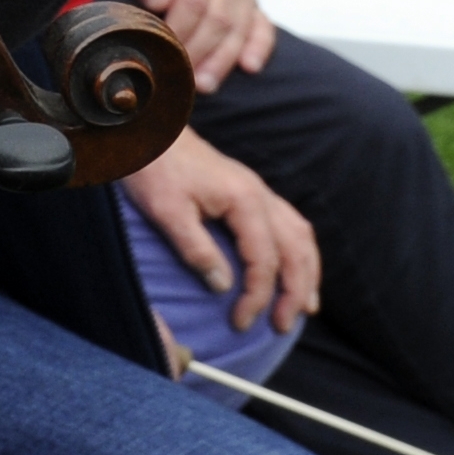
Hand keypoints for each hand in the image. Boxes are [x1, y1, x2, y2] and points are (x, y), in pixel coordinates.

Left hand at [117, 0, 273, 80]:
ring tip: (205, 85)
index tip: (163, 54)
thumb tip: (158, 0)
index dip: (179, 32)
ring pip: (239, 29)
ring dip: (222, 60)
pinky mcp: (252, 5)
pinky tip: (250, 67)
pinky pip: (263, 27)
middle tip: (183, 79)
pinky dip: (259, 48)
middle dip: (200, 53)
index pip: (192, 3)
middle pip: (218, 20)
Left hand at [120, 132, 318, 336]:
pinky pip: (289, 224)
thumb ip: (196, 249)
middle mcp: (260, 195)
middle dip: (294, 291)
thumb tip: (223, 287)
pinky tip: (295, 268)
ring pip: (300, 237)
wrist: (146, 129)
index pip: (264, 259)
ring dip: (306, 272)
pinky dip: (298, 251)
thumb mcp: (167, 212)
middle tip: (282, 325)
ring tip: (305, 307)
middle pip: (294, 250)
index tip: (241, 322)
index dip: (257, 295)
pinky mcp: (249, 191)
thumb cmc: (152, 167)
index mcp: (244, 200)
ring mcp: (258, 191)